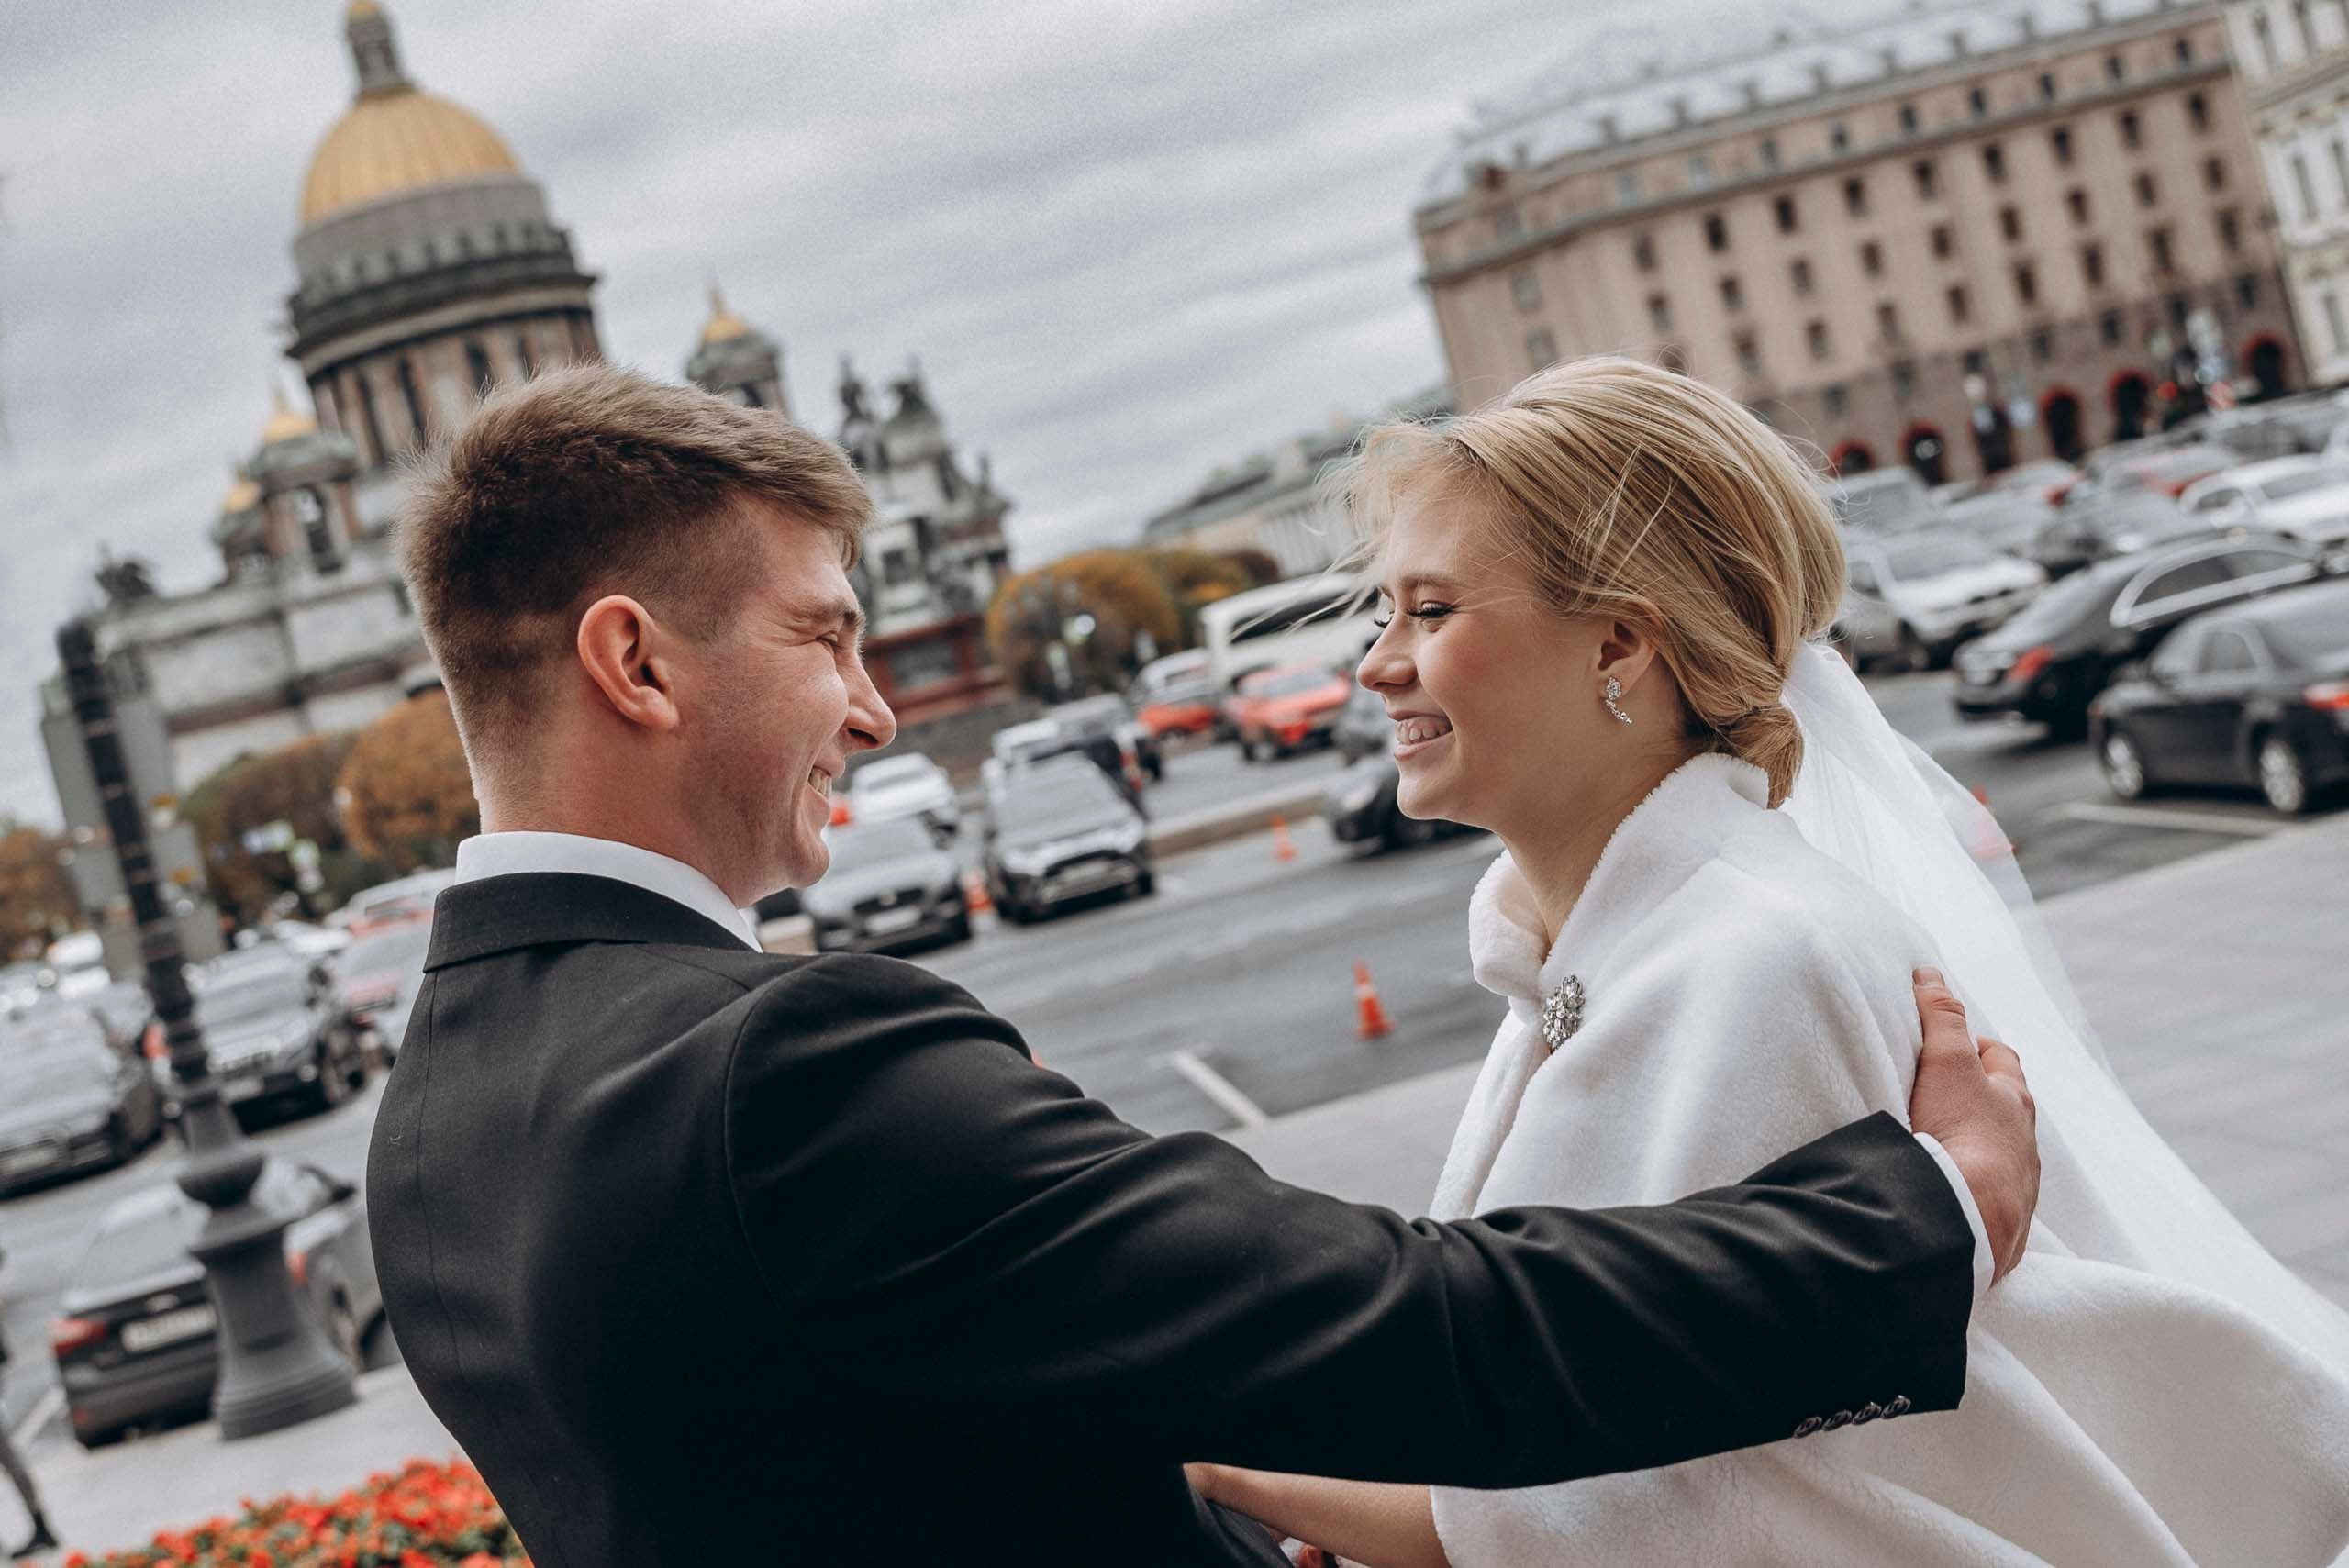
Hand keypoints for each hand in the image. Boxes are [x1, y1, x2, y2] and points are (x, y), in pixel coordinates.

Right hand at [1906, 967, 2037, 1280]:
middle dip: (1986, 1100)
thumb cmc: (1962, 1134)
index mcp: (2015, 1101)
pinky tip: (1957, 1194)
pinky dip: (1978, 1190)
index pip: (2001, 1061)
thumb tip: (1930, 974)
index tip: (1955, 1045)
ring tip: (1951, 1148)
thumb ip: (1940, 1018)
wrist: (1970, 1216)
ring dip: (1984, 1148)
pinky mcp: (2003, 1224)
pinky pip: (1994, 1199)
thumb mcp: (1947, 1063)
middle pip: (2009, 1110)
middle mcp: (2025, 1142)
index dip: (1978, 1048)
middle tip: (1951, 1095)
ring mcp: (2018, 1185)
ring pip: (2006, 1156)